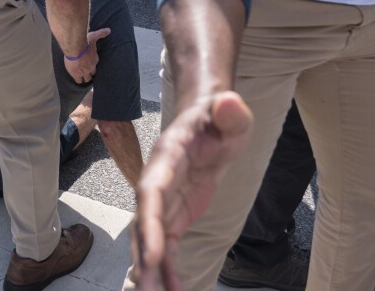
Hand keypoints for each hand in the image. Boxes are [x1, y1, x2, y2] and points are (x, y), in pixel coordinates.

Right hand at [63, 28, 109, 83]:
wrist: (76, 48)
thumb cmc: (85, 42)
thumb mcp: (94, 36)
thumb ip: (101, 33)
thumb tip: (109, 30)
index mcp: (95, 59)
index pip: (95, 63)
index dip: (93, 62)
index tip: (90, 61)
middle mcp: (91, 67)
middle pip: (92, 73)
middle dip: (90, 72)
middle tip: (86, 70)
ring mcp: (84, 72)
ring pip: (86, 79)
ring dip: (85, 78)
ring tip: (82, 77)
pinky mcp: (76, 74)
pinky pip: (78, 81)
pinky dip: (78, 80)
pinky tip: (76, 77)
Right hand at [131, 91, 252, 289]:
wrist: (209, 120)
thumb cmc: (219, 116)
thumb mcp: (230, 111)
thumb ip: (230, 110)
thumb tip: (229, 103)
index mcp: (168, 155)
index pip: (152, 190)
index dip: (149, 221)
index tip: (153, 254)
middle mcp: (158, 180)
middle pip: (145, 222)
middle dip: (144, 256)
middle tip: (147, 290)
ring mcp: (165, 200)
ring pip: (151, 239)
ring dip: (151, 270)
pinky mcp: (175, 215)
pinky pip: (169, 248)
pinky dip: (169, 271)